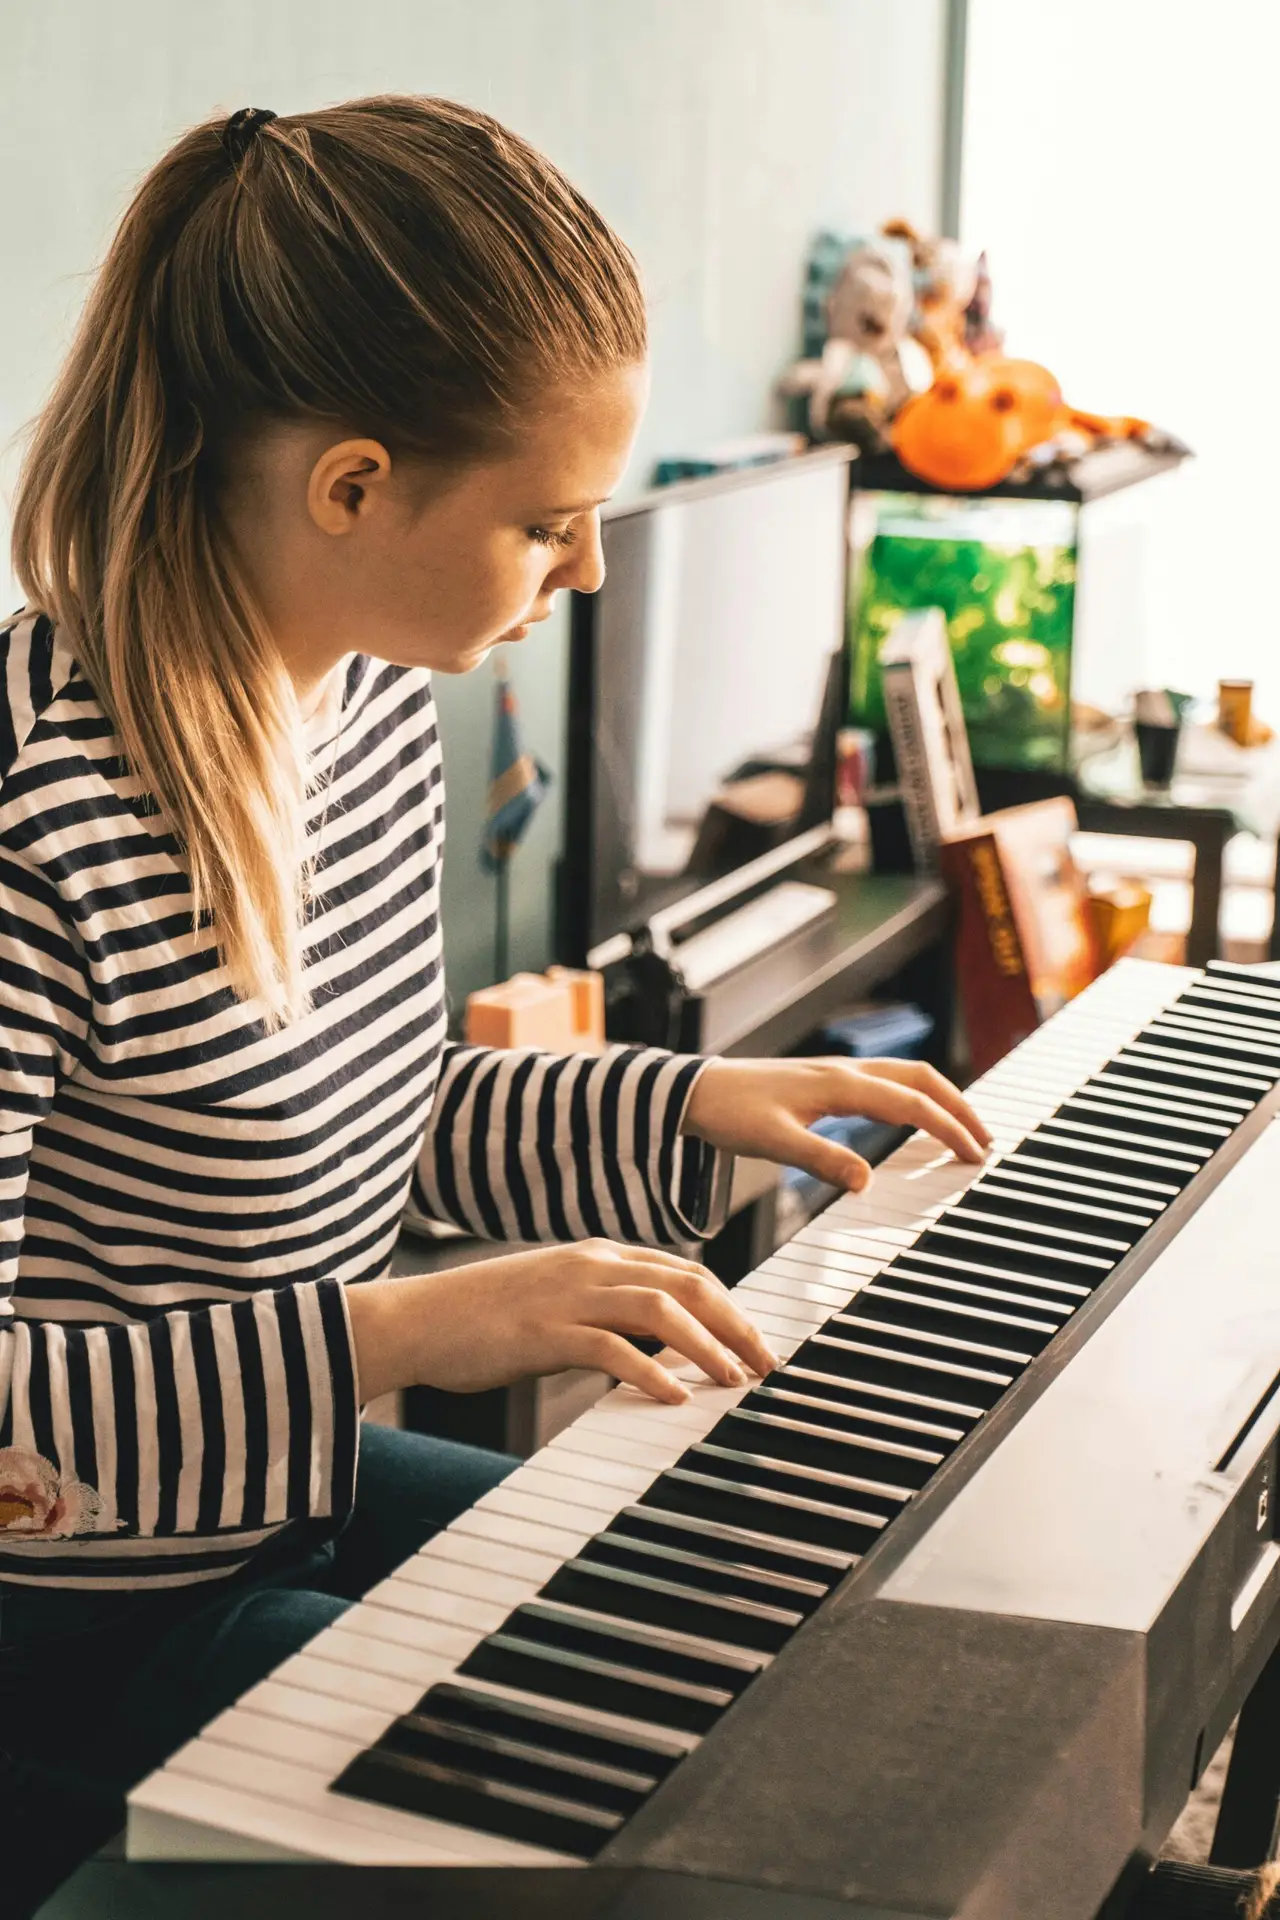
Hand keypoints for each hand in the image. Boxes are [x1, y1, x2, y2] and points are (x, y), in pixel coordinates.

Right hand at [346, 1240, 778, 1406]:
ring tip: (733, 1379)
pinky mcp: (543, 1331)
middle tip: (766, 1363)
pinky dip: (649, 1369)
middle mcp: (591, 1266)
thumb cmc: (482, 1319)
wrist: (417, 1320)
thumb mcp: (555, 1302)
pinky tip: (673, 1395)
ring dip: (706, 1345)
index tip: (755, 1341)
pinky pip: (610, 1347)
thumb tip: (655, 1345)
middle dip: (735, 1323)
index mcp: (598, 1256)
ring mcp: (567, 1295)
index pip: (683, 1271)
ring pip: (660, 1309)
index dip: (729, 1306)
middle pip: (687, 1284)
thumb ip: (605, 1314)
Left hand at [682, 1055, 991, 1192]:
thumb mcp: (774, 1142)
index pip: (911, 1103)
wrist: (692, 1091)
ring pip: (905, 1076)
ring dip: (939, 1098)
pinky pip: (885, 1082)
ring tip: (962, 1128)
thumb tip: (867, 1182)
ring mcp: (837, 1072)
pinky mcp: (826, 1080)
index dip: (948, 1128)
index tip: (974, 1154)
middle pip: (920, 1079)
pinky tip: (913, 1117)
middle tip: (984, 1141)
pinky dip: (913, 1096)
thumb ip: (822, 1160)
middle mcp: (845, 1072)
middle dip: (959, 1107)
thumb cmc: (729, 1112)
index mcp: (840, 1085)